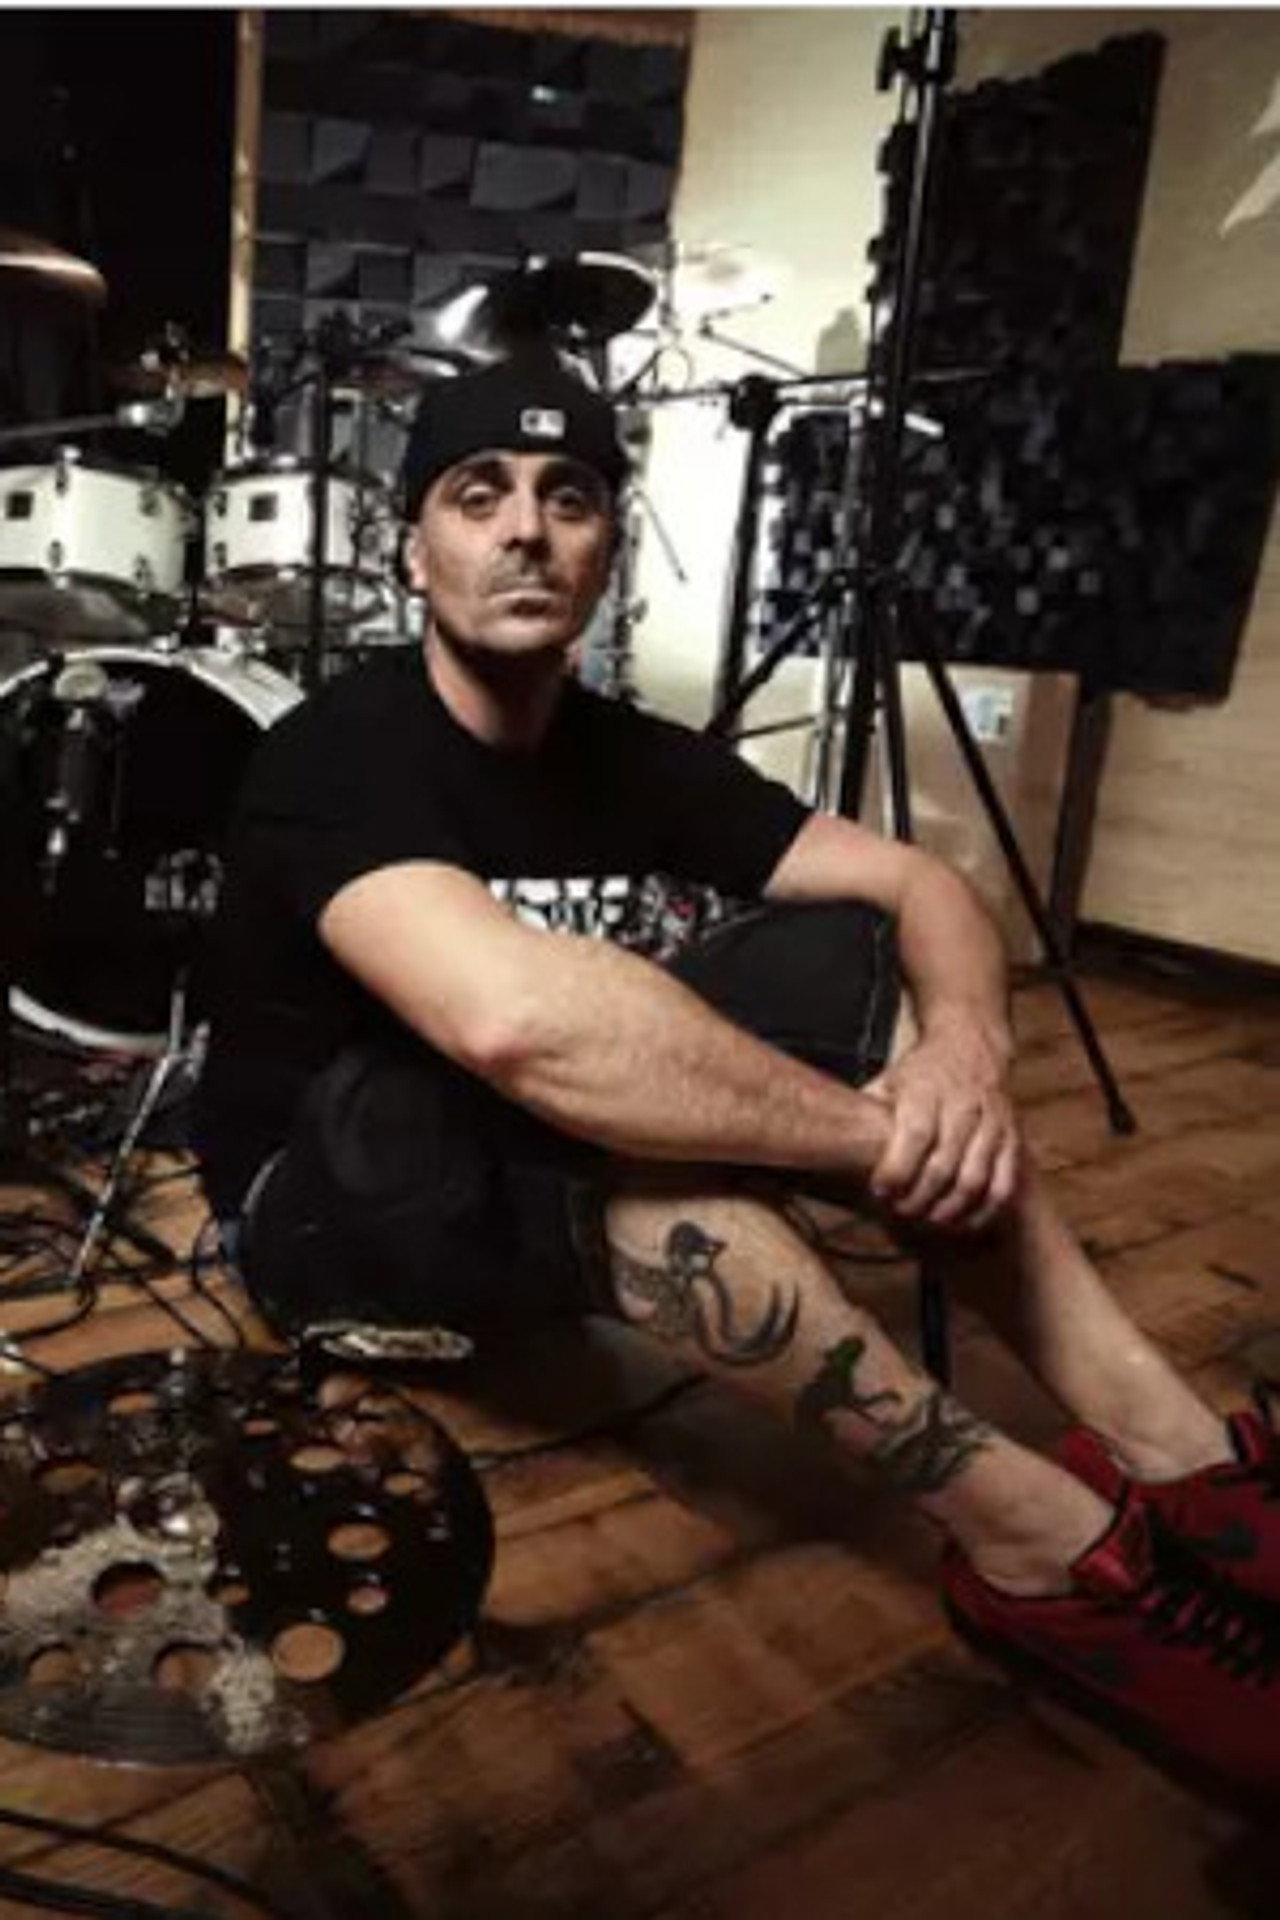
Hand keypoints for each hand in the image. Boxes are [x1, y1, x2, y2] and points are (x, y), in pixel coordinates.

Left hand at [862, 1017, 1019, 1231]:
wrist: (971, 1046)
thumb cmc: (923, 1072)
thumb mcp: (889, 1080)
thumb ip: (867, 1112)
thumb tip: (830, 1140)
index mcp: (928, 1090)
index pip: (915, 1136)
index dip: (897, 1170)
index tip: (880, 1191)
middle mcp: (963, 1106)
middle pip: (944, 1165)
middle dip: (918, 1197)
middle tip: (900, 1210)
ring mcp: (992, 1123)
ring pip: (975, 1179)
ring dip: (949, 1209)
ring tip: (928, 1219)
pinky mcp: (1011, 1138)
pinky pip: (1004, 1184)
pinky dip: (983, 1210)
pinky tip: (963, 1221)